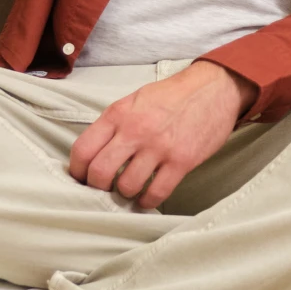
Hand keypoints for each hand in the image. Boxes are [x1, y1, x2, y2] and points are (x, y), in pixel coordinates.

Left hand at [68, 59, 254, 208]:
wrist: (214, 88)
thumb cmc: (172, 95)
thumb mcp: (135, 100)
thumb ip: (113, 124)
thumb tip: (93, 155)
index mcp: (118, 114)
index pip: (83, 150)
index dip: (77, 171)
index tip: (81, 179)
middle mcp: (135, 130)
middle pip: (99, 173)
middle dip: (97, 187)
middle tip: (104, 188)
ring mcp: (159, 147)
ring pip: (126, 186)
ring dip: (124, 194)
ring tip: (129, 190)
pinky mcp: (182, 161)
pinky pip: (156, 193)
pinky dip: (147, 201)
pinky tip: (146, 197)